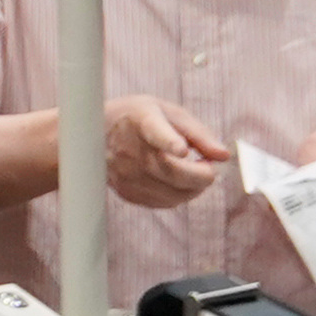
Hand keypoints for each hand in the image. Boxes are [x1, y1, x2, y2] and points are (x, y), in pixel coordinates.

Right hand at [102, 96, 230, 209]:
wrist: (91, 134)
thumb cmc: (136, 119)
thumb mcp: (167, 112)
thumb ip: (199, 133)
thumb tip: (224, 156)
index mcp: (142, 121)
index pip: (154, 132)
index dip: (169, 141)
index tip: (181, 149)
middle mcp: (130, 150)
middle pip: (175, 173)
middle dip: (203, 175)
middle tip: (208, 166)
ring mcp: (126, 175)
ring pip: (174, 194)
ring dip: (194, 187)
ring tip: (193, 171)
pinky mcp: (126, 192)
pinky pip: (165, 203)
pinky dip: (179, 195)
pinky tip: (176, 181)